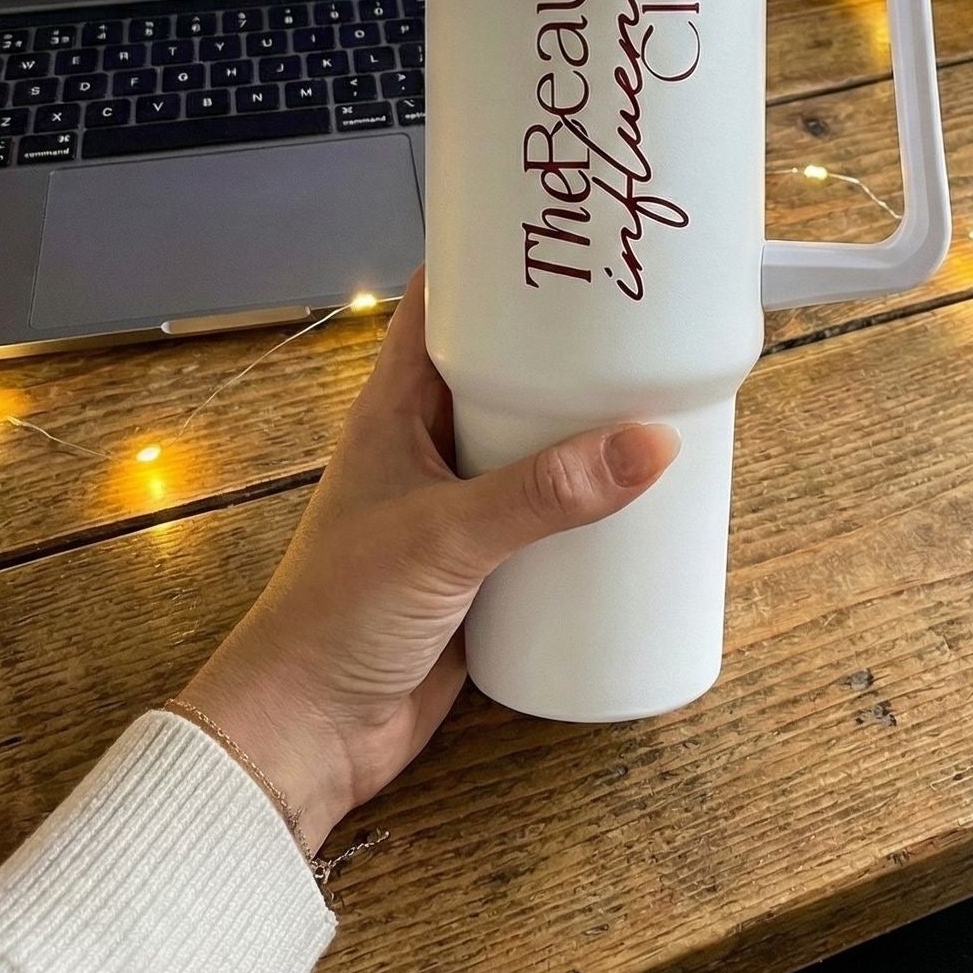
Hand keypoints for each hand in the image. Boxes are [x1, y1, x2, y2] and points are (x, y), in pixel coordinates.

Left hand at [181, 271, 678, 849]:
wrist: (306, 737)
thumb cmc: (338, 616)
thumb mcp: (446, 538)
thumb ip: (544, 495)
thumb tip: (650, 444)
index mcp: (397, 408)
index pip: (444, 305)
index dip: (496, 263)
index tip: (565, 235)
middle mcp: (429, 446)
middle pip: (508, 374)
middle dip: (570, 352)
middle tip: (648, 321)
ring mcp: (457, 508)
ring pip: (534, 448)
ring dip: (587, 434)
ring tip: (666, 404)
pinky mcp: (484, 572)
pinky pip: (547, 522)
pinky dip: (590, 510)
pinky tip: (643, 506)